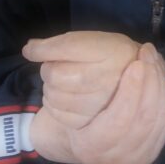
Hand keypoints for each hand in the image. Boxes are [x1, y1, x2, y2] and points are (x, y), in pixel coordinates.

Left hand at [23, 31, 140, 128]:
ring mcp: (101, 105)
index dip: (44, 50)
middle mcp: (109, 81)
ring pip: (53, 95)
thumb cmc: (108, 55)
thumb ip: (59, 43)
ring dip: (50, 87)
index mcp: (111, 53)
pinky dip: (53, 104)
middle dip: (48, 69)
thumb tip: (28, 49)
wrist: (136, 82)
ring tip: (65, 82)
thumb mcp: (90, 40)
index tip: (37, 49)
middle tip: (60, 67)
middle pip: (55, 75)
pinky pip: (57, 113)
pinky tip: (65, 97)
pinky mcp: (92, 123)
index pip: (64, 50)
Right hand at [30, 44, 164, 163]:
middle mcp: (114, 160)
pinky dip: (164, 98)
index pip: (118, 121)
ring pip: (156, 121)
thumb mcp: (58, 92)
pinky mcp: (149, 154)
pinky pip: (163, 125)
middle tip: (148, 54)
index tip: (136, 63)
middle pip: (143, 119)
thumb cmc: (67, 111)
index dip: (131, 91)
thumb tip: (30, 49)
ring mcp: (134, 160)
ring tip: (153, 59)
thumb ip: (51, 66)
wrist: (79, 139)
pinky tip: (159, 76)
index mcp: (90, 147)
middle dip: (151, 83)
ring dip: (159, 87)